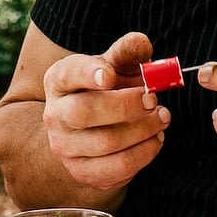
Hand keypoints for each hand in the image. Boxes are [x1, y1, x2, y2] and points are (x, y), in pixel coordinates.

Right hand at [40, 32, 169, 192]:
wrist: (91, 130)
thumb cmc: (106, 90)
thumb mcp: (114, 66)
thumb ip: (127, 52)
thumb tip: (142, 44)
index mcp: (59, 80)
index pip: (70, 74)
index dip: (88, 74)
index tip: (110, 75)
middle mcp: (54, 115)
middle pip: (84, 112)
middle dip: (125, 106)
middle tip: (153, 99)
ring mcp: (65, 148)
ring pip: (105, 143)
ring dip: (142, 131)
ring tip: (162, 118)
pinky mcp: (82, 172)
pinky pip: (117, 169)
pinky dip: (143, 154)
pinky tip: (155, 139)